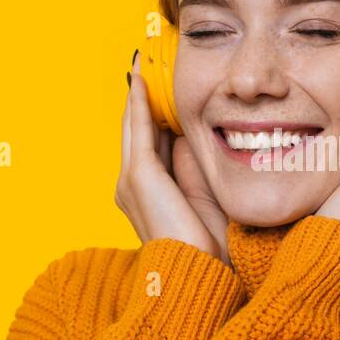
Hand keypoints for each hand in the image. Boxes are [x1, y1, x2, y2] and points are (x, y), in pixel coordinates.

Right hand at [115, 51, 229, 263]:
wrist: (196, 275)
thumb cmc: (207, 249)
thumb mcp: (205, 198)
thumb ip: (196, 169)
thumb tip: (197, 139)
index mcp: (147, 192)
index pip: (148, 142)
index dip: (152, 113)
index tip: (160, 87)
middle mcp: (131, 185)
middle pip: (135, 130)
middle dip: (141, 98)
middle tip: (145, 64)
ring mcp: (131, 181)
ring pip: (133, 126)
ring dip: (137, 94)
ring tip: (142, 64)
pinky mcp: (139, 177)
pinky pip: (139, 129)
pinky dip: (140, 103)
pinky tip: (142, 81)